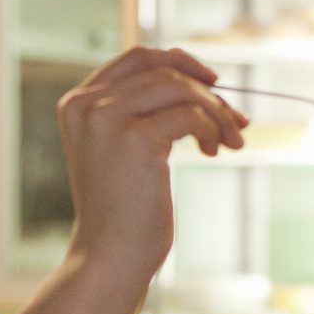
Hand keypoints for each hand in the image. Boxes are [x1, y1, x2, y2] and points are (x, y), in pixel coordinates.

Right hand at [58, 47, 246, 268]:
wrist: (110, 256)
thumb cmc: (123, 210)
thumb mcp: (123, 149)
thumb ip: (142, 111)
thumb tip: (204, 79)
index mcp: (77, 104)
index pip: (135, 57)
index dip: (179, 60)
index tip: (212, 81)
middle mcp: (86, 105)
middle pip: (163, 70)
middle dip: (207, 91)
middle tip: (236, 120)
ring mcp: (107, 120)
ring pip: (180, 87)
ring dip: (216, 111)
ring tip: (230, 140)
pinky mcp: (134, 139)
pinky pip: (191, 114)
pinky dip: (212, 128)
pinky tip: (214, 150)